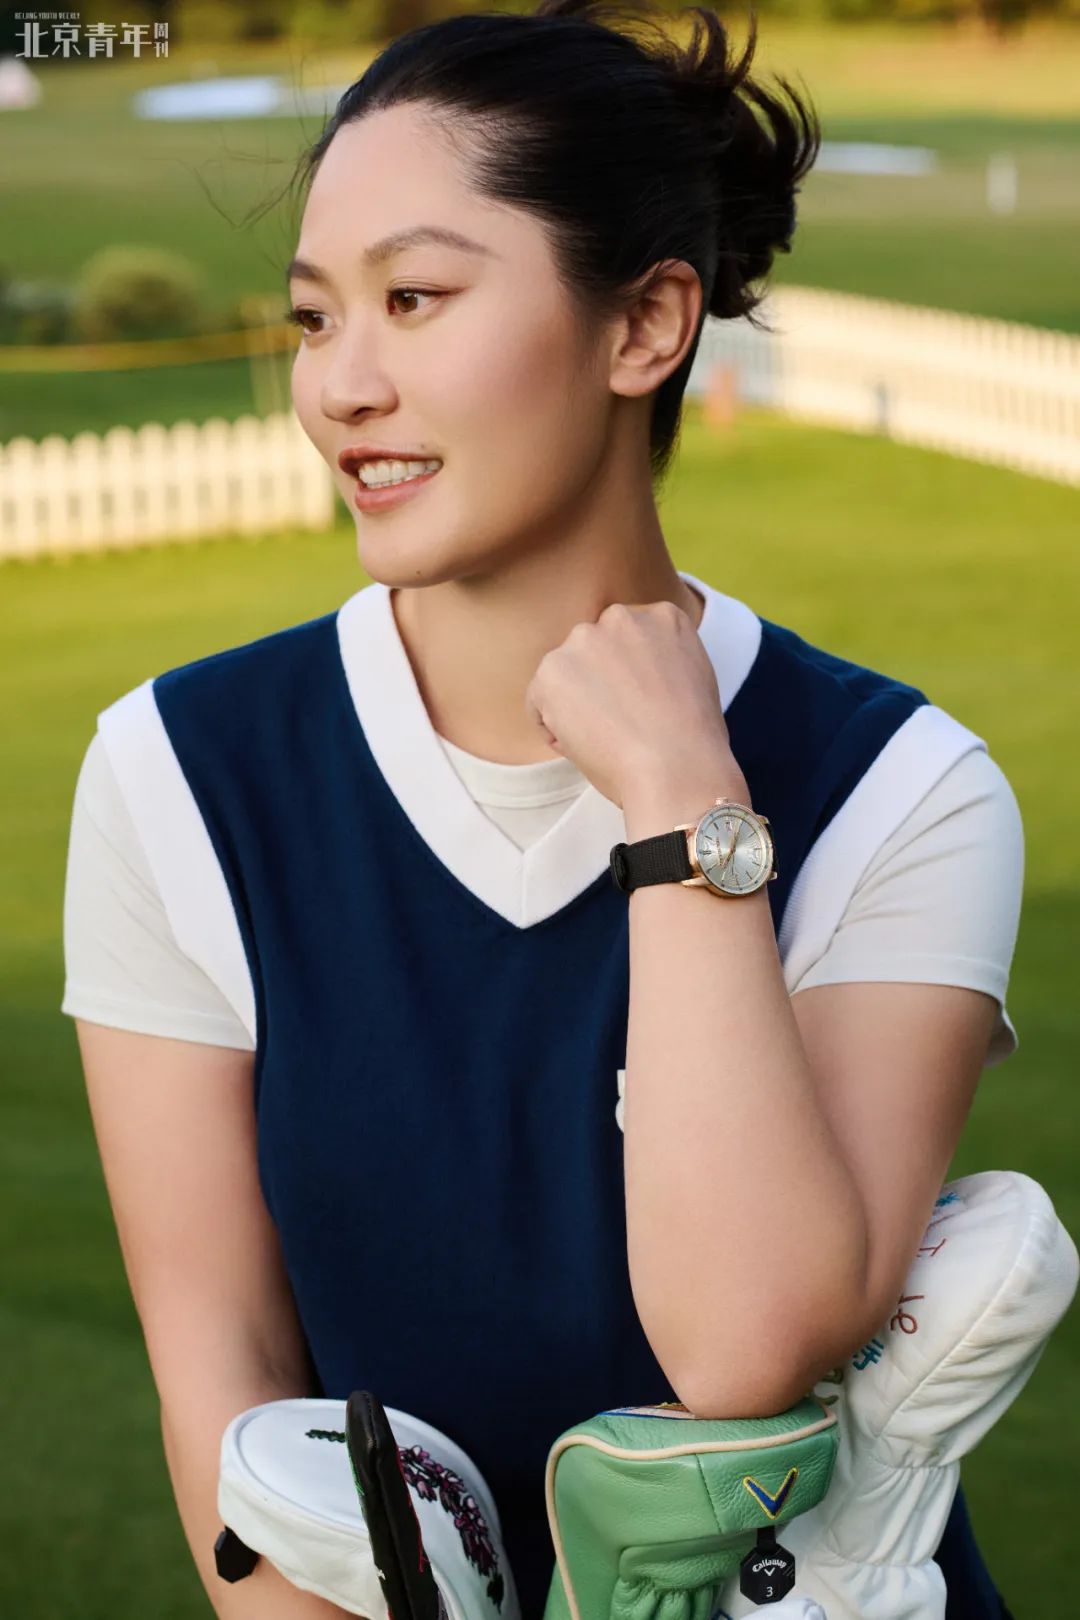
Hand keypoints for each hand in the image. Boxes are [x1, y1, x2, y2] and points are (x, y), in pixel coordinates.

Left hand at [522, 599, 737, 808]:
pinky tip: (582, 746)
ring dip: (573, 703)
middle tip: (617, 724)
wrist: (677, 768)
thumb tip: (632, 679)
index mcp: (662, 618)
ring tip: (603, 738)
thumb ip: (661, 663)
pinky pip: (539, 701)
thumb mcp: (695, 680)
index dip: (628, 678)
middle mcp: (621, 618)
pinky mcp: (552, 670)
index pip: (628, 640)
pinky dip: (551, 727)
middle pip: (594, 650)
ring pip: (565, 673)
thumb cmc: (693, 742)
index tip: (638, 707)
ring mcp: (584, 640)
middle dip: (597, 683)